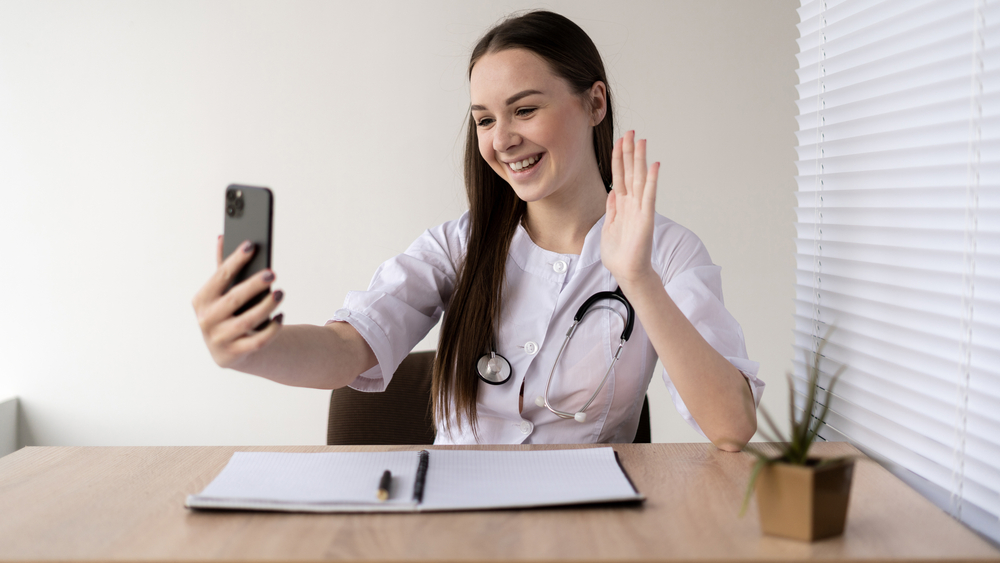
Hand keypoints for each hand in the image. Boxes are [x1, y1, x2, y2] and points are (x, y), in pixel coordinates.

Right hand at [192, 236, 283, 367]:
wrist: (227, 350)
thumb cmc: (227, 313)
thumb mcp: (221, 293)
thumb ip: (223, 268)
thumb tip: (223, 237)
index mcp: (201, 300)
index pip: (220, 277)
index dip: (235, 260)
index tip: (251, 245)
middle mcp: (206, 320)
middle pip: (234, 299)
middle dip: (253, 285)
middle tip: (272, 273)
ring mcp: (219, 339)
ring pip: (247, 321)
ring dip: (266, 306)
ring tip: (281, 293)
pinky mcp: (234, 355)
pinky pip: (257, 341)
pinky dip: (271, 329)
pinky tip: (280, 316)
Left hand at [600, 131, 660, 288]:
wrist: (627, 272)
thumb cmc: (619, 254)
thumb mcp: (609, 226)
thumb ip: (611, 208)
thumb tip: (612, 192)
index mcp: (621, 205)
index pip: (619, 176)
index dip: (619, 158)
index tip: (620, 141)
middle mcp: (632, 203)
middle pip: (630, 172)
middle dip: (629, 152)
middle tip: (631, 132)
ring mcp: (640, 209)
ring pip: (640, 179)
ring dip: (641, 160)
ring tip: (642, 141)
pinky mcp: (646, 218)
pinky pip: (649, 196)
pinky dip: (651, 181)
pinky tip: (654, 165)